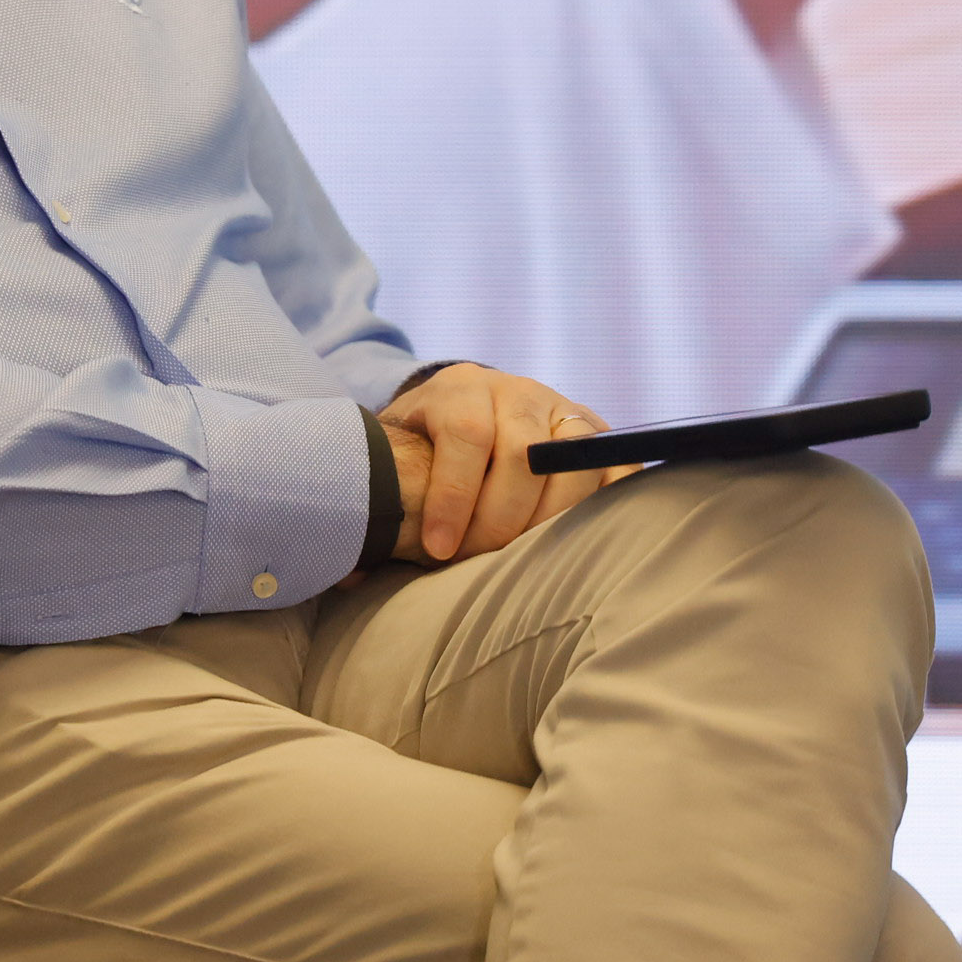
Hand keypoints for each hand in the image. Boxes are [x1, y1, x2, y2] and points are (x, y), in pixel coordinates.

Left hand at [380, 364, 632, 565]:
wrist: (459, 412)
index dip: (454, 496)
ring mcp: (559, 408)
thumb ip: (377, 501)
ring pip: (572, 461)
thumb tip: (346, 573)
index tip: (439, 550)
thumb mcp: (393, 457)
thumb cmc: (419, 452)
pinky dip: (605, 498)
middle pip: (523, 454)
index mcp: (458, 388)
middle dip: (500, 519)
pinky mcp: (593, 433)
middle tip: (478, 560)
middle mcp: (514, 389)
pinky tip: (581, 535)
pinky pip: (615, 462)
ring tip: (520, 555)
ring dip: (548, 519)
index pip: (466, 434)